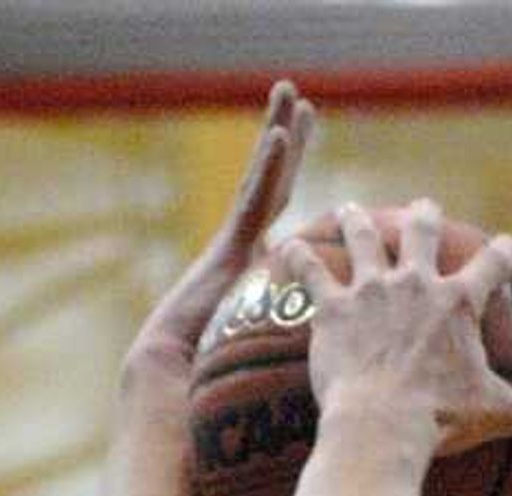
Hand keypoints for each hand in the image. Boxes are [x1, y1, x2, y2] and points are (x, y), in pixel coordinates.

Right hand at [128, 81, 315, 382]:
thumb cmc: (221, 384)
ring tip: (288, 92)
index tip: (307, 128)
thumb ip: (293, 332)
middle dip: (284, 139)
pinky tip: (280, 138)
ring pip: (260, 180)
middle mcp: (243, 247)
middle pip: (270, 182)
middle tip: (298, 100)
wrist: (178, 387)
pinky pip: (252, 204)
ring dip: (275, 134)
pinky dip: (267, 170)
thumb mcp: (271, 349)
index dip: (292, 168)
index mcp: (255, 265)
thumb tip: (333, 345)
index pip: (281, 206)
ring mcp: (233, 246)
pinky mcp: (226, 252)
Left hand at [284, 200, 511, 459]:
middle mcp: (415, 283)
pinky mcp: (332, 308)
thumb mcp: (497, 416)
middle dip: (424, 217)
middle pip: (421, 232)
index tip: (511, 247)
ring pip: (364, 238)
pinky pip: (308, 271)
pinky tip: (284, 245)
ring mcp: (371, 290)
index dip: (505, 254)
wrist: (382, 428)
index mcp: (458, 303)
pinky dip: (296, 257)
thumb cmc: (440, 422)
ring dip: (358, 221)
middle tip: (422, 208)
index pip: (494, 265)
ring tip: (352, 211)